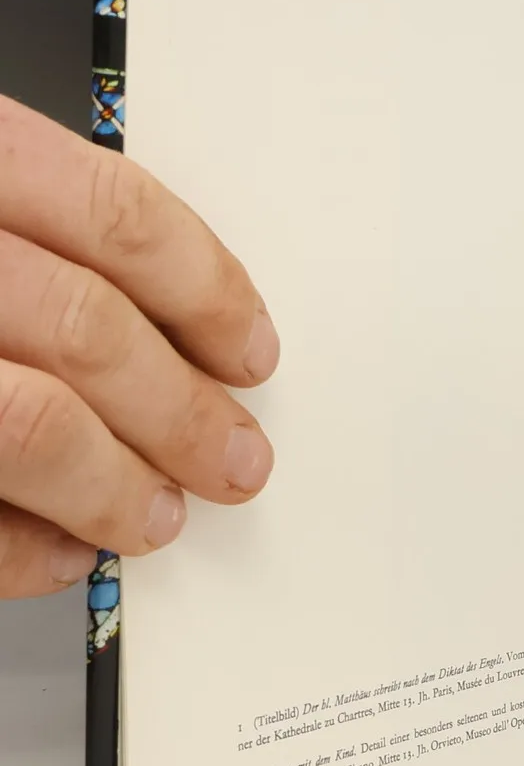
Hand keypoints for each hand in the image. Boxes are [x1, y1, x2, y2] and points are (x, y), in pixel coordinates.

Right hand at [0, 96, 278, 597]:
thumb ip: (45, 230)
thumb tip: (180, 326)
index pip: (115, 214)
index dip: (206, 290)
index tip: (257, 353)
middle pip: (88, 327)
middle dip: (182, 409)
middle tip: (239, 461)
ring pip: (32, 422)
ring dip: (113, 486)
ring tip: (161, 517)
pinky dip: (18, 545)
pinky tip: (63, 552)